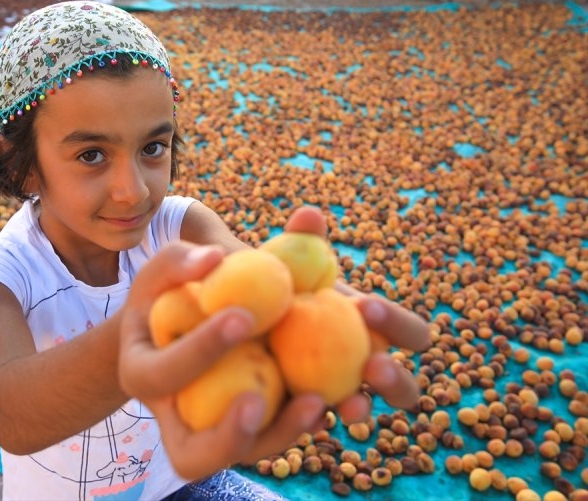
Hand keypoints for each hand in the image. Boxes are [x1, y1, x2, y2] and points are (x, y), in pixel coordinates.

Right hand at [118, 240, 325, 480]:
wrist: (182, 324)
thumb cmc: (169, 293)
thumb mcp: (162, 272)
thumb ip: (179, 260)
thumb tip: (214, 259)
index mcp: (142, 376)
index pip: (163, 373)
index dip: (200, 350)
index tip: (243, 315)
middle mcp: (175, 419)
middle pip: (194, 454)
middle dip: (228, 435)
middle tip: (259, 401)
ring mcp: (214, 430)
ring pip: (246, 453)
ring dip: (282, 433)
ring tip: (317, 401)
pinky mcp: (251, 427)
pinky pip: (279, 434)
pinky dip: (307, 418)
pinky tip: (340, 395)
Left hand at [285, 206, 430, 423]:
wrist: (229, 306)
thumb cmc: (272, 278)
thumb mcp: (284, 259)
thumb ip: (300, 239)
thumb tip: (309, 215)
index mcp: (374, 329)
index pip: (408, 333)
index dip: (398, 323)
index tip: (364, 306)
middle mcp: (363, 365)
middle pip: (401, 386)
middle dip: (395, 380)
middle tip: (371, 366)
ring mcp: (334, 392)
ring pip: (360, 410)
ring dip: (361, 409)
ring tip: (346, 407)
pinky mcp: (300, 411)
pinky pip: (311, 422)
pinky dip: (307, 421)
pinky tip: (294, 414)